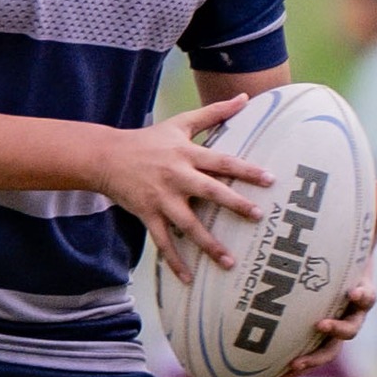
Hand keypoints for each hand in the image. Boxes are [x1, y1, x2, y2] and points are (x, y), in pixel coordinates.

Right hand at [95, 94, 271, 284]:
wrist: (107, 156)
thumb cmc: (149, 140)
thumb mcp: (180, 122)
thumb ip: (215, 113)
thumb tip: (245, 97)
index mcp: (186, 154)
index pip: (222, 161)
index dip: (246, 170)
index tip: (269, 180)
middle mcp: (176, 176)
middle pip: (209, 191)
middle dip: (234, 204)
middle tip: (257, 216)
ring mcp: (161, 199)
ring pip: (188, 224)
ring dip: (209, 244)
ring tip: (229, 262)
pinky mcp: (148, 215)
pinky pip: (163, 242)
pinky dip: (175, 262)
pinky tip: (189, 280)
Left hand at [282, 177, 376, 376]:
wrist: (337, 282)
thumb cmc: (350, 256)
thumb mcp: (360, 234)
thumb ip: (373, 212)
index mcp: (361, 291)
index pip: (368, 296)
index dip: (362, 294)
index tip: (353, 290)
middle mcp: (351, 315)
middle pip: (350, 329)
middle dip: (337, 329)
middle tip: (320, 324)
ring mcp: (334, 332)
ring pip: (329, 350)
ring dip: (314, 357)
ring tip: (295, 363)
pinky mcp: (317, 344)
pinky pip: (309, 359)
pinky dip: (297, 367)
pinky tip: (279, 376)